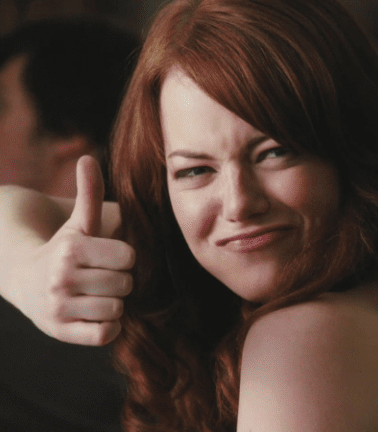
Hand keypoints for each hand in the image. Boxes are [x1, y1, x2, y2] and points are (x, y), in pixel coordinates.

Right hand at [20, 156, 133, 344]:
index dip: (125, 258)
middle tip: (101, 278)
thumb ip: (89, 193)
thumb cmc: (64, 248)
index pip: (129, 258)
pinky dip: (107, 326)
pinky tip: (93, 314)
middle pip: (125, 284)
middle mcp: (61, 278)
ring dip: (113, 303)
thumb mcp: (78, 222)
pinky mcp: (60, 332)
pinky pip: (106, 333)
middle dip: (119, 281)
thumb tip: (88, 158)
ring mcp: (59, 307)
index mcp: (71, 249)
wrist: (23, 279)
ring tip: (95, 295)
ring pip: (117, 309)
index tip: (109, 258)